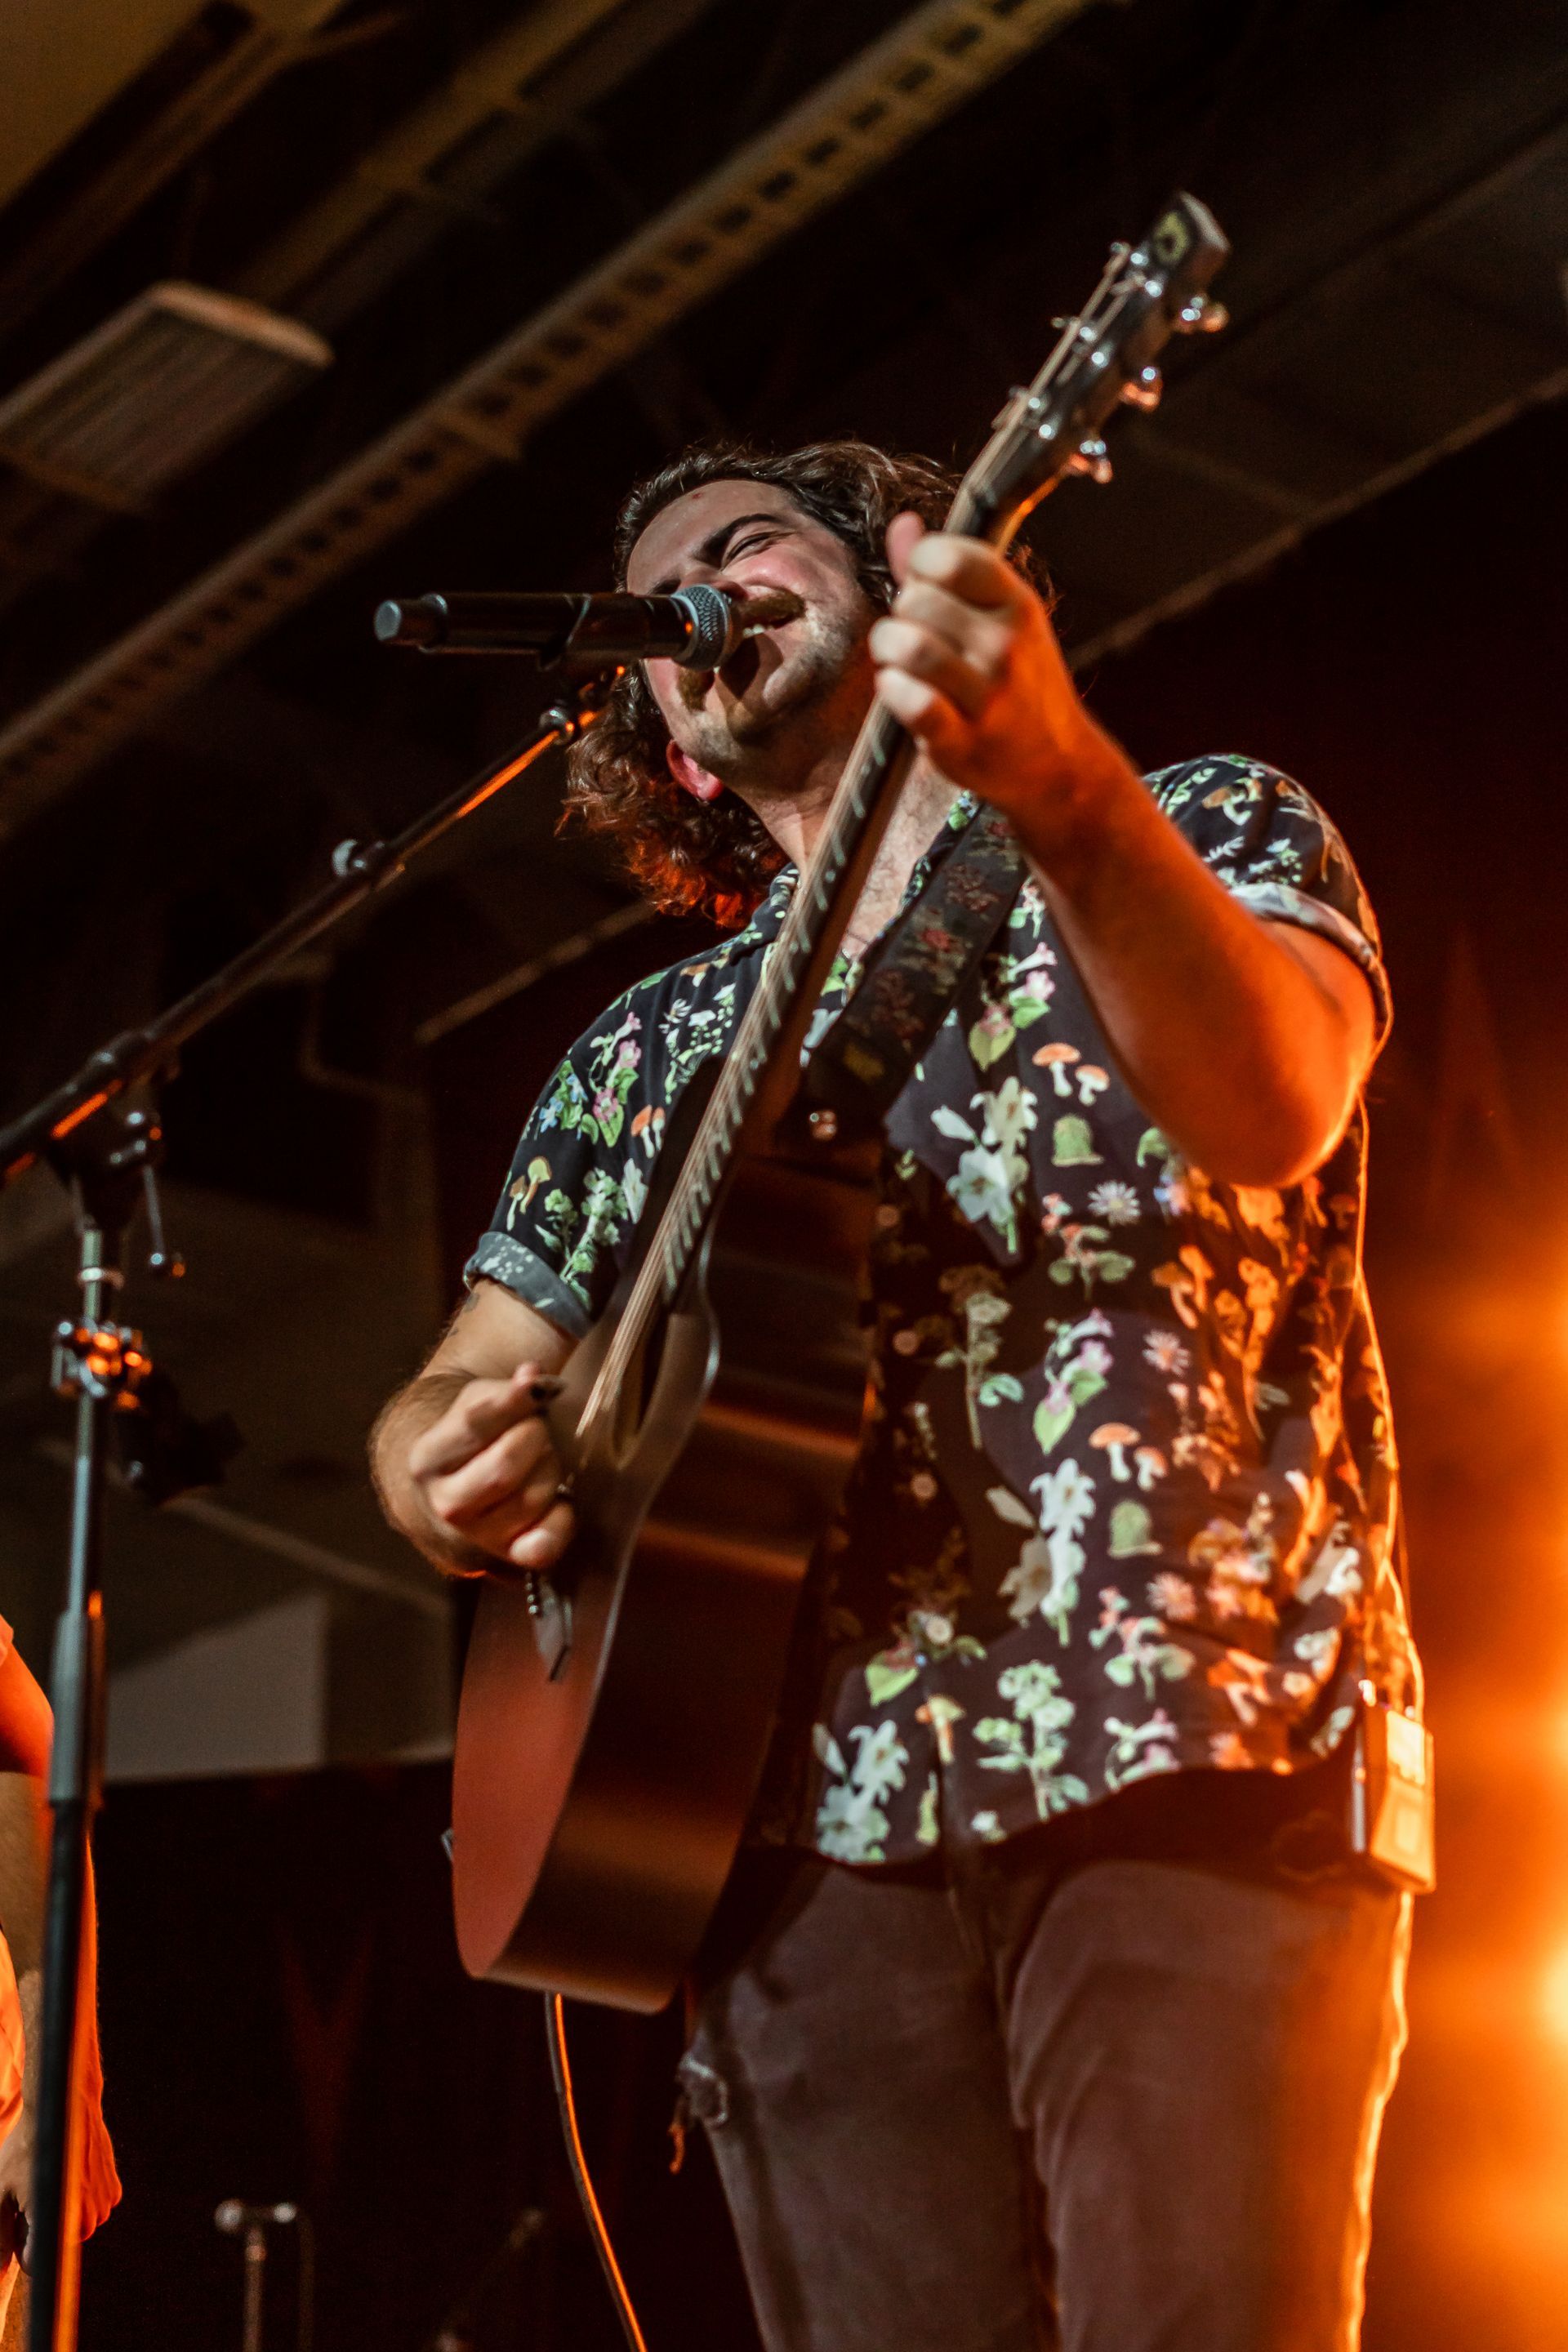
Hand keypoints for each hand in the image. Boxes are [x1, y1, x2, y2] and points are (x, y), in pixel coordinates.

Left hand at [0, 2093, 119, 2257]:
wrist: (64, 2107)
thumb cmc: (26, 2149)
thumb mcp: (1, 2193)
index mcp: (59, 2226)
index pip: (35, 2263)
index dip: (20, 2240)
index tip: (18, 2212)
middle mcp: (89, 2220)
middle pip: (57, 2245)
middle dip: (42, 2227)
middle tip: (32, 2192)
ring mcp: (105, 2204)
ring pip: (76, 2227)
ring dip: (62, 2212)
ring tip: (51, 2178)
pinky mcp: (114, 2190)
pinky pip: (92, 2209)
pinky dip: (80, 2198)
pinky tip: (71, 2173)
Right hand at [405, 1361, 573, 1574]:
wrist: (461, 1486)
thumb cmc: (477, 1437)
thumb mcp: (480, 1404)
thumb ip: (506, 1391)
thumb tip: (531, 1376)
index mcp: (428, 1458)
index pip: (475, 1422)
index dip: (513, 1401)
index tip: (536, 1385)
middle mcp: (445, 1504)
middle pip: (505, 1467)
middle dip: (533, 1439)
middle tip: (537, 1430)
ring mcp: (477, 1537)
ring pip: (532, 1498)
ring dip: (550, 1471)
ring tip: (540, 1461)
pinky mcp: (509, 1558)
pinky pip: (545, 1545)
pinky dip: (562, 1519)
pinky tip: (558, 1499)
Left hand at [870, 514, 1134, 839]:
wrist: (1055, 764)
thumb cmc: (1019, 685)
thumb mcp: (998, 619)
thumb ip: (944, 572)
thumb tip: (903, 525)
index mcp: (1017, 603)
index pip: (953, 557)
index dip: (920, 565)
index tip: (922, 586)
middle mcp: (1006, 644)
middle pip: (918, 601)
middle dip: (901, 614)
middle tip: (911, 634)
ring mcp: (987, 695)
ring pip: (910, 647)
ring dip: (889, 650)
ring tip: (898, 662)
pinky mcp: (963, 741)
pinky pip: (912, 702)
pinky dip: (893, 691)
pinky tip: (898, 690)